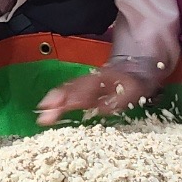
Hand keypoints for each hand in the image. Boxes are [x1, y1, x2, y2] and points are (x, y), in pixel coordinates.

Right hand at [36, 68, 154, 126]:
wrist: (138, 68)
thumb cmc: (137, 83)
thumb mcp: (134, 91)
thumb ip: (118, 101)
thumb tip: (101, 109)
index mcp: (104, 80)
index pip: (85, 90)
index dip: (73, 98)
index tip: (61, 106)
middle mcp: (93, 79)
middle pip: (72, 89)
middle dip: (57, 100)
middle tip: (43, 112)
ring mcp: (88, 81)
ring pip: (69, 88)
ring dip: (55, 98)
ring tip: (43, 109)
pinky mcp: (87, 86)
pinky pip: (71, 89)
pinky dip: (59, 96)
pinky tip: (50, 104)